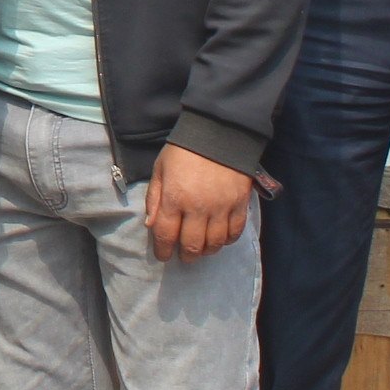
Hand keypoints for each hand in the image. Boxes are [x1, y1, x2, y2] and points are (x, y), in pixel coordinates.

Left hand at [144, 143, 254, 261]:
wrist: (219, 132)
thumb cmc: (184, 150)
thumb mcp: (160, 169)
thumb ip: (154, 198)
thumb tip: (150, 225)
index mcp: (174, 197)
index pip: (165, 234)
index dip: (162, 250)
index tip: (162, 255)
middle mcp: (197, 207)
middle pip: (191, 245)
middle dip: (185, 256)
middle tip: (184, 256)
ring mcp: (221, 207)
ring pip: (214, 243)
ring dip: (206, 251)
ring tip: (201, 249)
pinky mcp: (239, 204)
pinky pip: (234, 233)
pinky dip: (226, 240)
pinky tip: (220, 239)